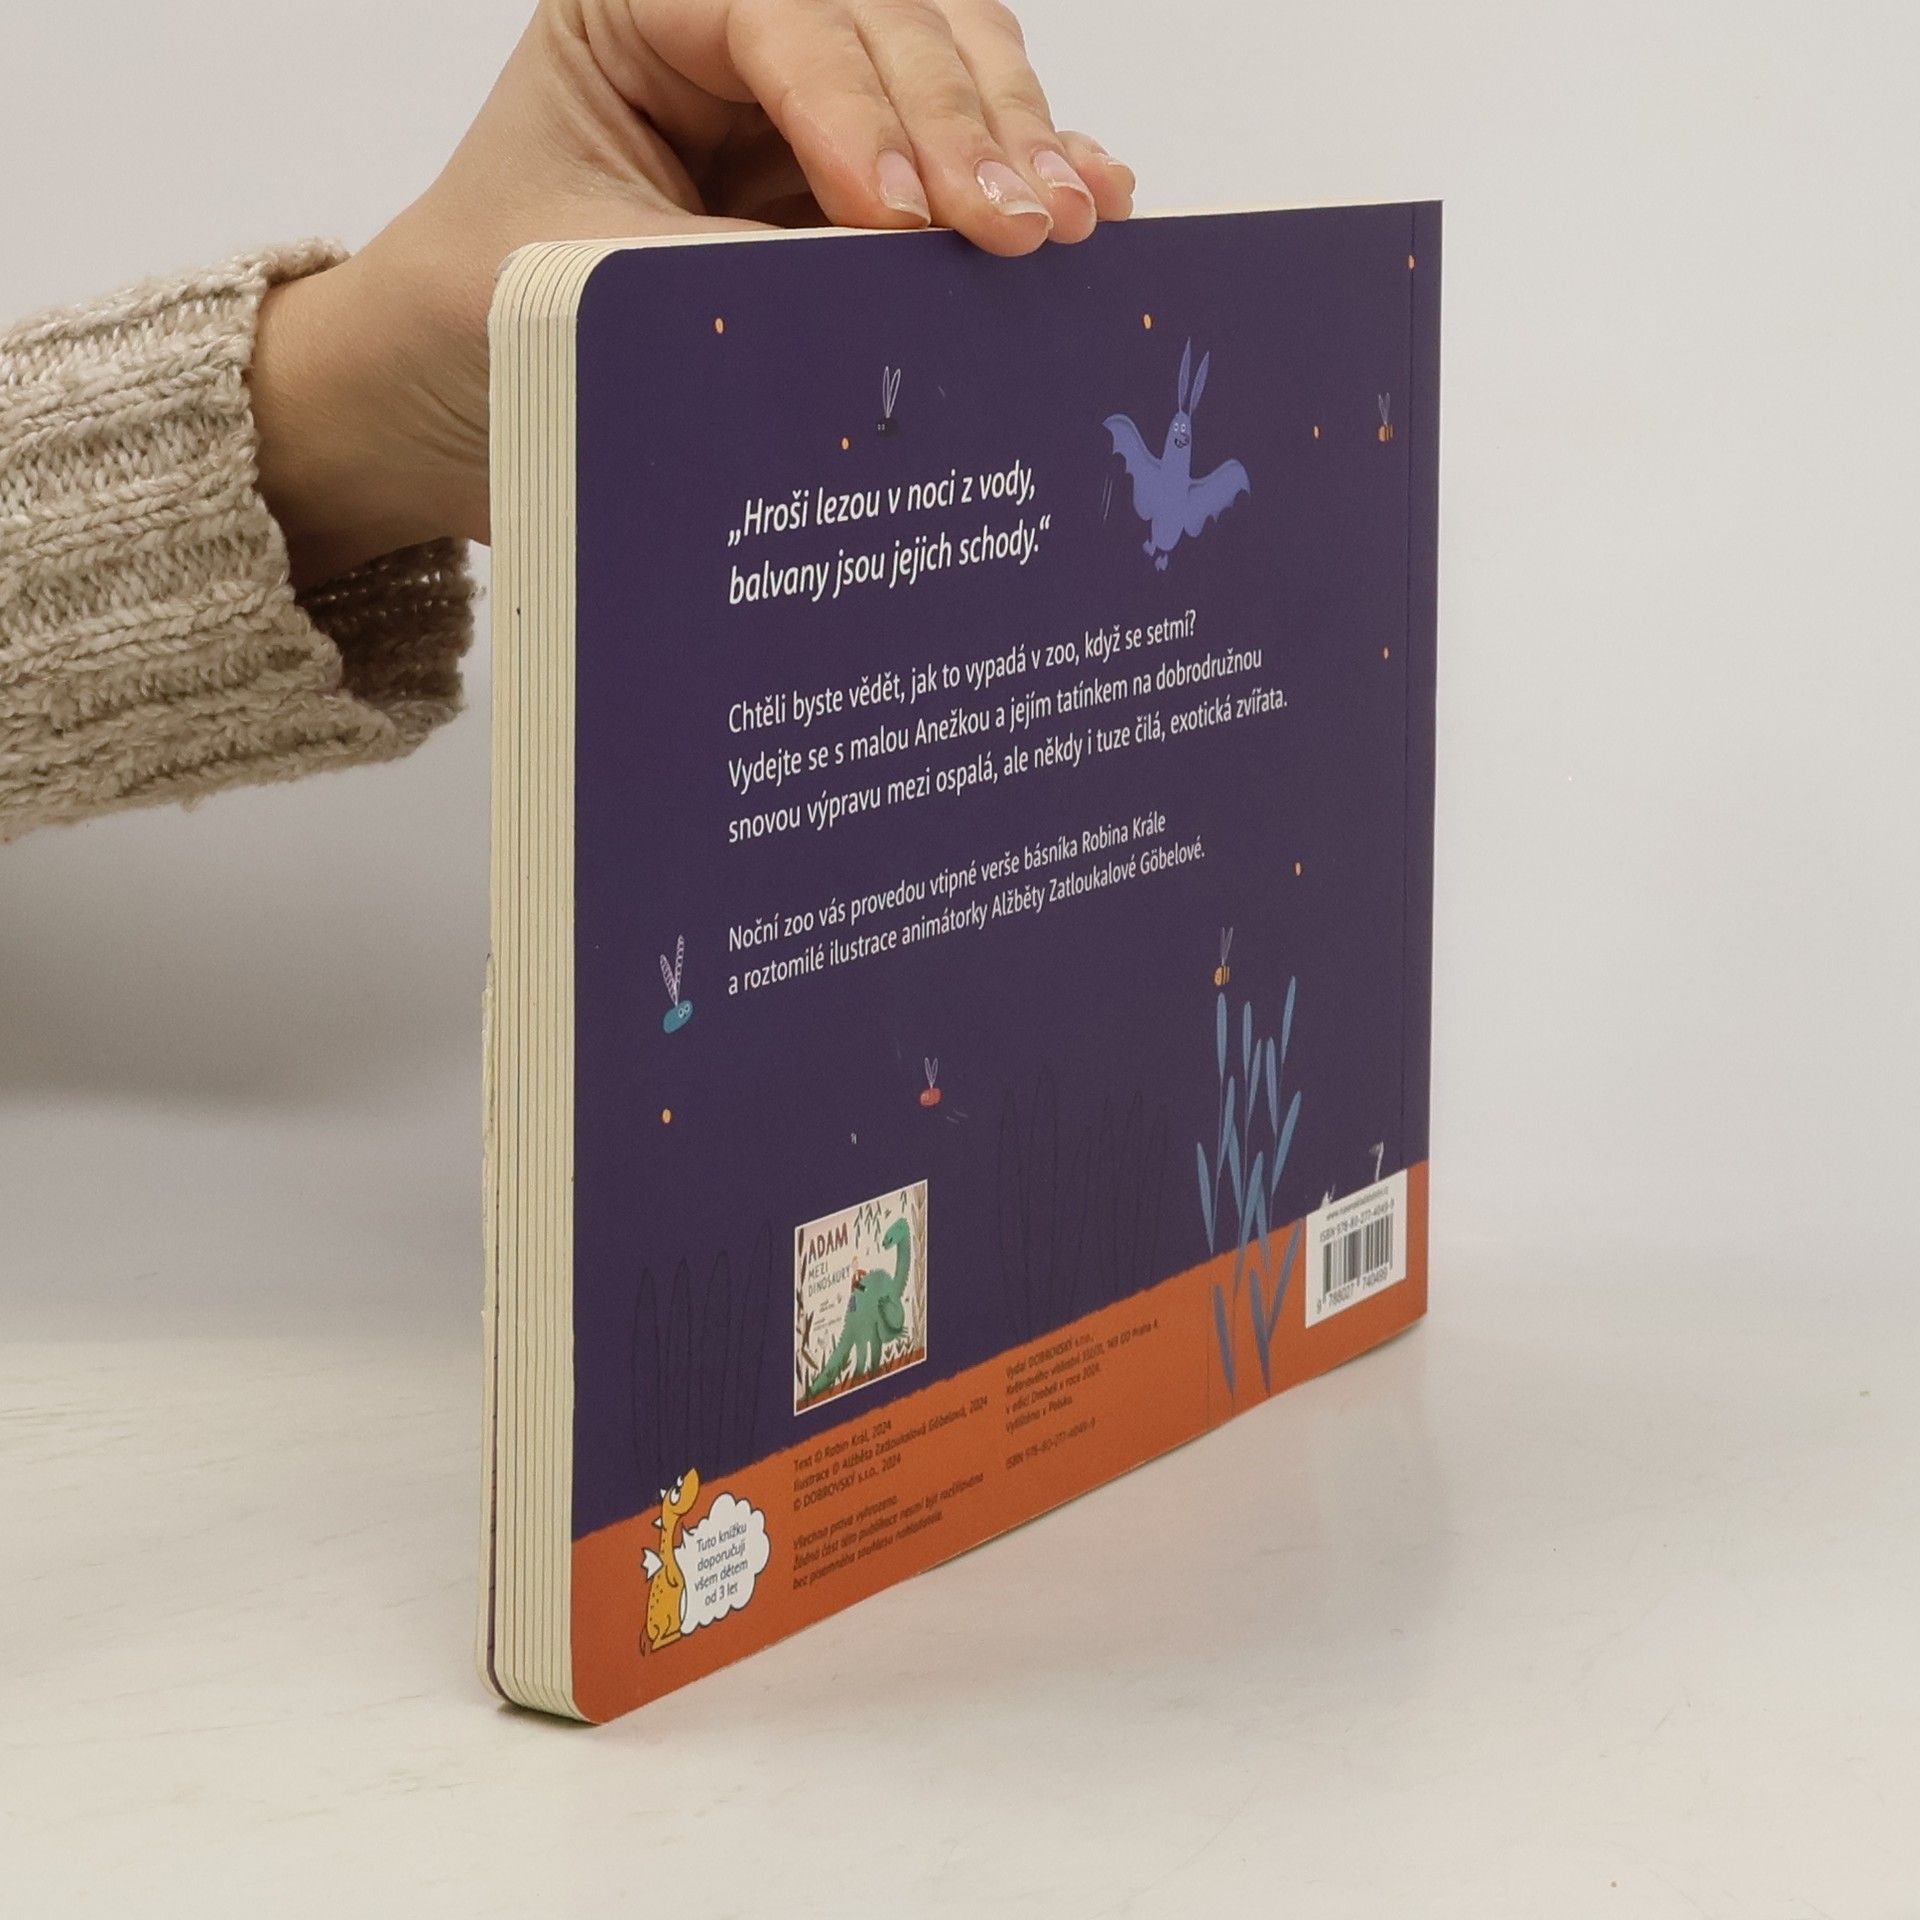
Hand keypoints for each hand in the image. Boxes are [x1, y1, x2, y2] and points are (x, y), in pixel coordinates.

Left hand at [252, 0, 1134, 586]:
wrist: (444, 406)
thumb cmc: (467, 324)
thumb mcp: (580, 293)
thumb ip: (731, 278)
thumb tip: (894, 291)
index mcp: (639, 13)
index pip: (781, 21)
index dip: (859, 111)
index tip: (905, 220)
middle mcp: (735, 40)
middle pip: (892, 21)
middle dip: (968, 123)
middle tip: (1026, 225)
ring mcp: (805, 111)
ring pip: (950, 67)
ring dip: (1016, 139)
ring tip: (1076, 218)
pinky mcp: (851, 191)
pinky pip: (962, 159)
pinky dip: (1027, 171)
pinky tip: (1093, 200)